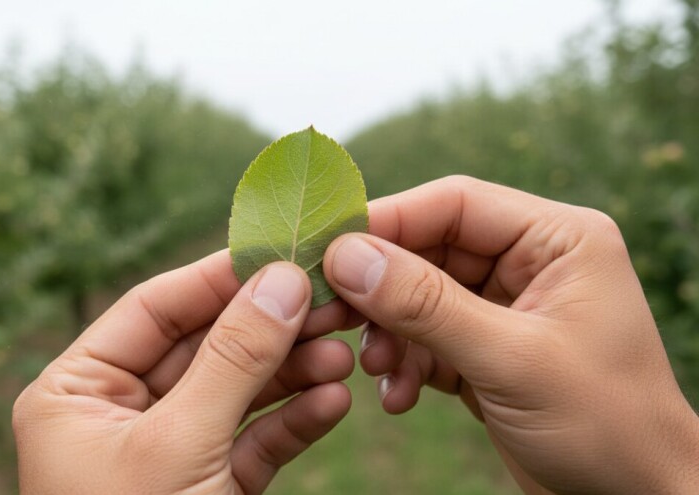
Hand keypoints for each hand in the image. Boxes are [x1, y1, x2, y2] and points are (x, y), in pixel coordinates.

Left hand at [13, 253, 355, 493]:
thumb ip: (232, 359)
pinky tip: (334, 400)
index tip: (284, 252)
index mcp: (74, 393)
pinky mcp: (207, 487)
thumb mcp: (179, 447)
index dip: (220, 278)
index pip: (154, 309)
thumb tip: (281, 279)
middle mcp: (116, 415)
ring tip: (345, 352)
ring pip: (236, 392)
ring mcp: (165, 451)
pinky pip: (253, 441)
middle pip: (205, 347)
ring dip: (292, 371)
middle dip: (270, 327)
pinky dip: (293, 421)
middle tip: (331, 301)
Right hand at [323, 176, 698, 493]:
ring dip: (390, 333)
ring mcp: (505, 305)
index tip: (329, 249)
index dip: (388, 221)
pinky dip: (405, 363)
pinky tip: (401, 395)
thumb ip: (426, 305)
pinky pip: (426, 337)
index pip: (454, 203)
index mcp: (557, 239)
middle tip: (335, 317)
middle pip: (428, 249)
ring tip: (379, 368)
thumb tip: (347, 257)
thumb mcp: (510, 360)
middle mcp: (529, 261)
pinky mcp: (486, 347)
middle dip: (382, 289)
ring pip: (419, 296)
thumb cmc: (603, 425)